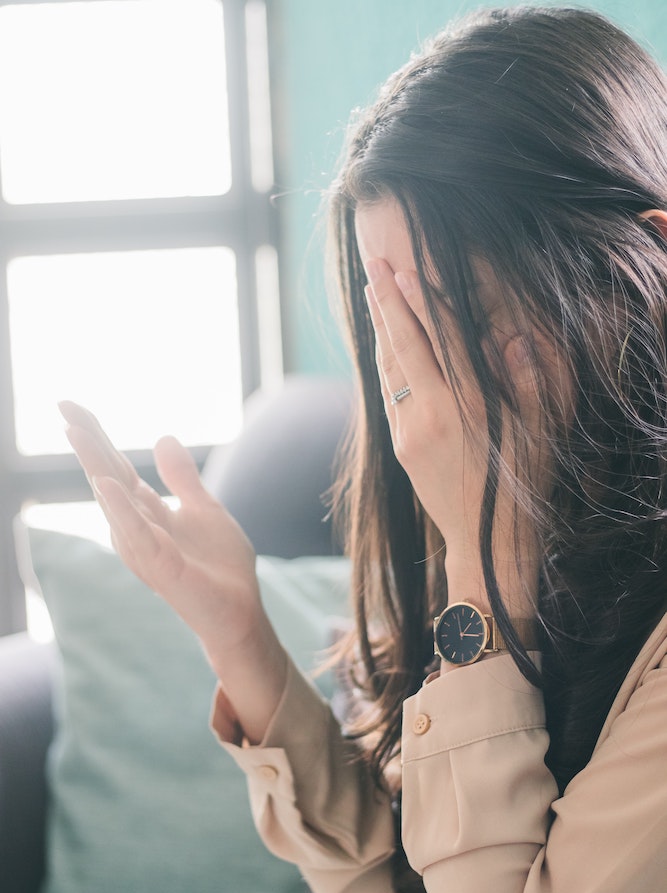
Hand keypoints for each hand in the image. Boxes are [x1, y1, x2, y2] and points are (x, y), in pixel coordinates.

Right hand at [59, 401, 286, 741]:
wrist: (242, 610)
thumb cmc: (220, 566)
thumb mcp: (205, 508)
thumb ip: (182, 478)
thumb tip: (163, 436)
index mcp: (147, 512)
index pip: (115, 467)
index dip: (96, 436)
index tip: (71, 405)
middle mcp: (138, 527)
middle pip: (107, 476)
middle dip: (87, 442)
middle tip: (63, 405)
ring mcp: (145, 546)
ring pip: (114, 499)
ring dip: (95, 466)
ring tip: (76, 432)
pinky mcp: (161, 566)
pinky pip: (138, 533)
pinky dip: (121, 509)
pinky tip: (106, 484)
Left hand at [363, 259, 540, 616]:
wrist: (485, 543)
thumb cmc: (520, 486)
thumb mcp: (535, 433)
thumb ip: (525, 383)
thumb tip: (511, 338)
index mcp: (468, 407)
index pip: (440, 342)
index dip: (421, 303)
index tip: (405, 271)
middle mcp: (431, 416)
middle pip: (402, 348)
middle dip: (386, 304)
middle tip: (372, 266)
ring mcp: (410, 433)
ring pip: (388, 370)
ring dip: (380, 330)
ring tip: (372, 294)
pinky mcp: (400, 448)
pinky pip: (387, 395)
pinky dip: (383, 364)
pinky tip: (381, 345)